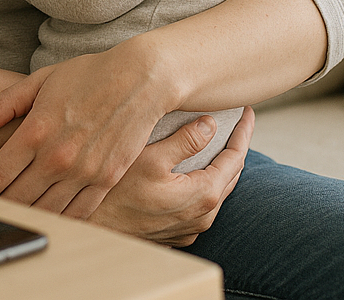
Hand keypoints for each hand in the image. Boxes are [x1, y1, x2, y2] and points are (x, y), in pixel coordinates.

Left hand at [0, 44, 176, 216]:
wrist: (140, 79)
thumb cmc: (89, 74)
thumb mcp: (41, 80)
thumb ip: (5, 104)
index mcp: (35, 131)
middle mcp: (57, 157)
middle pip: (15, 200)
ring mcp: (83, 172)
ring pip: (45, 212)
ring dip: (25, 221)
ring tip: (10, 227)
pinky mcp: (105, 180)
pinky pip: (77, 214)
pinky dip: (59, 223)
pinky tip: (48, 225)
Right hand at [90, 107, 253, 246]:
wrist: (96, 231)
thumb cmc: (118, 193)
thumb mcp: (151, 157)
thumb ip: (185, 140)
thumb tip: (210, 124)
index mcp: (203, 194)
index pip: (235, 158)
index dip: (243, 132)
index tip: (247, 112)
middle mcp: (203, 215)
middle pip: (230, 175)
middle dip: (236, 146)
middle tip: (237, 122)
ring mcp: (192, 226)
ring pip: (217, 190)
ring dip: (221, 165)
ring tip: (220, 141)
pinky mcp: (179, 231)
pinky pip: (202, 202)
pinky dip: (206, 181)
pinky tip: (195, 168)